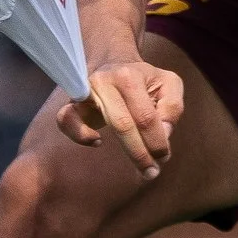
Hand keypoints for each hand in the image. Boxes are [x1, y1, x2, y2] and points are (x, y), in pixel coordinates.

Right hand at [55, 58, 182, 178]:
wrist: (115, 64)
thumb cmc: (144, 80)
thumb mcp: (168, 84)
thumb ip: (172, 106)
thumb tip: (163, 133)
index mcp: (130, 76)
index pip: (145, 116)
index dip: (157, 141)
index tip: (164, 156)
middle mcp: (105, 81)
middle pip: (123, 124)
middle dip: (141, 153)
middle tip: (152, 173)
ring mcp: (86, 91)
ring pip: (103, 124)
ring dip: (125, 150)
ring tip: (140, 168)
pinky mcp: (73, 102)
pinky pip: (66, 120)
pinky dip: (79, 135)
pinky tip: (97, 142)